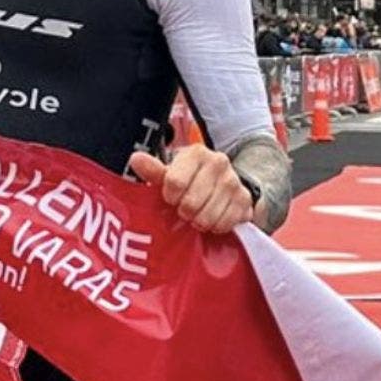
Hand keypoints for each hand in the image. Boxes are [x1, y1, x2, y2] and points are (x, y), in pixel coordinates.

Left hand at [128, 145, 254, 233]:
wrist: (223, 183)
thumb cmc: (190, 180)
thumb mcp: (171, 174)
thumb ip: (154, 170)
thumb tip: (135, 159)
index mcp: (196, 153)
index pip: (174, 183)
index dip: (169, 197)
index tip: (171, 198)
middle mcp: (218, 162)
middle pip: (191, 203)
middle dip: (185, 212)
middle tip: (186, 210)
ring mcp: (234, 181)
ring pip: (208, 217)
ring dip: (200, 222)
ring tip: (198, 215)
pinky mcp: (245, 199)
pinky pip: (225, 223)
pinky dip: (216, 227)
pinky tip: (214, 218)